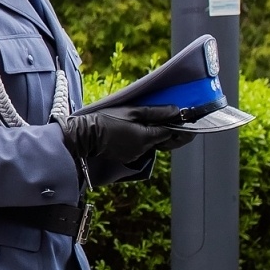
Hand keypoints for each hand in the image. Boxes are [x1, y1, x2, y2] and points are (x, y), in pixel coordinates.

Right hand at [59, 106, 196, 168]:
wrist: (85, 135)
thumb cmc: (107, 119)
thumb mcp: (131, 111)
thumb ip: (155, 112)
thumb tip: (176, 111)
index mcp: (146, 137)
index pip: (170, 133)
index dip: (178, 126)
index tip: (185, 119)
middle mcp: (143, 149)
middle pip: (162, 141)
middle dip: (168, 132)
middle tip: (172, 122)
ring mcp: (135, 155)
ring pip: (151, 145)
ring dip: (152, 136)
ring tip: (146, 123)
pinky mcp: (127, 158)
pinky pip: (140, 149)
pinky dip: (141, 141)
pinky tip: (133, 132)